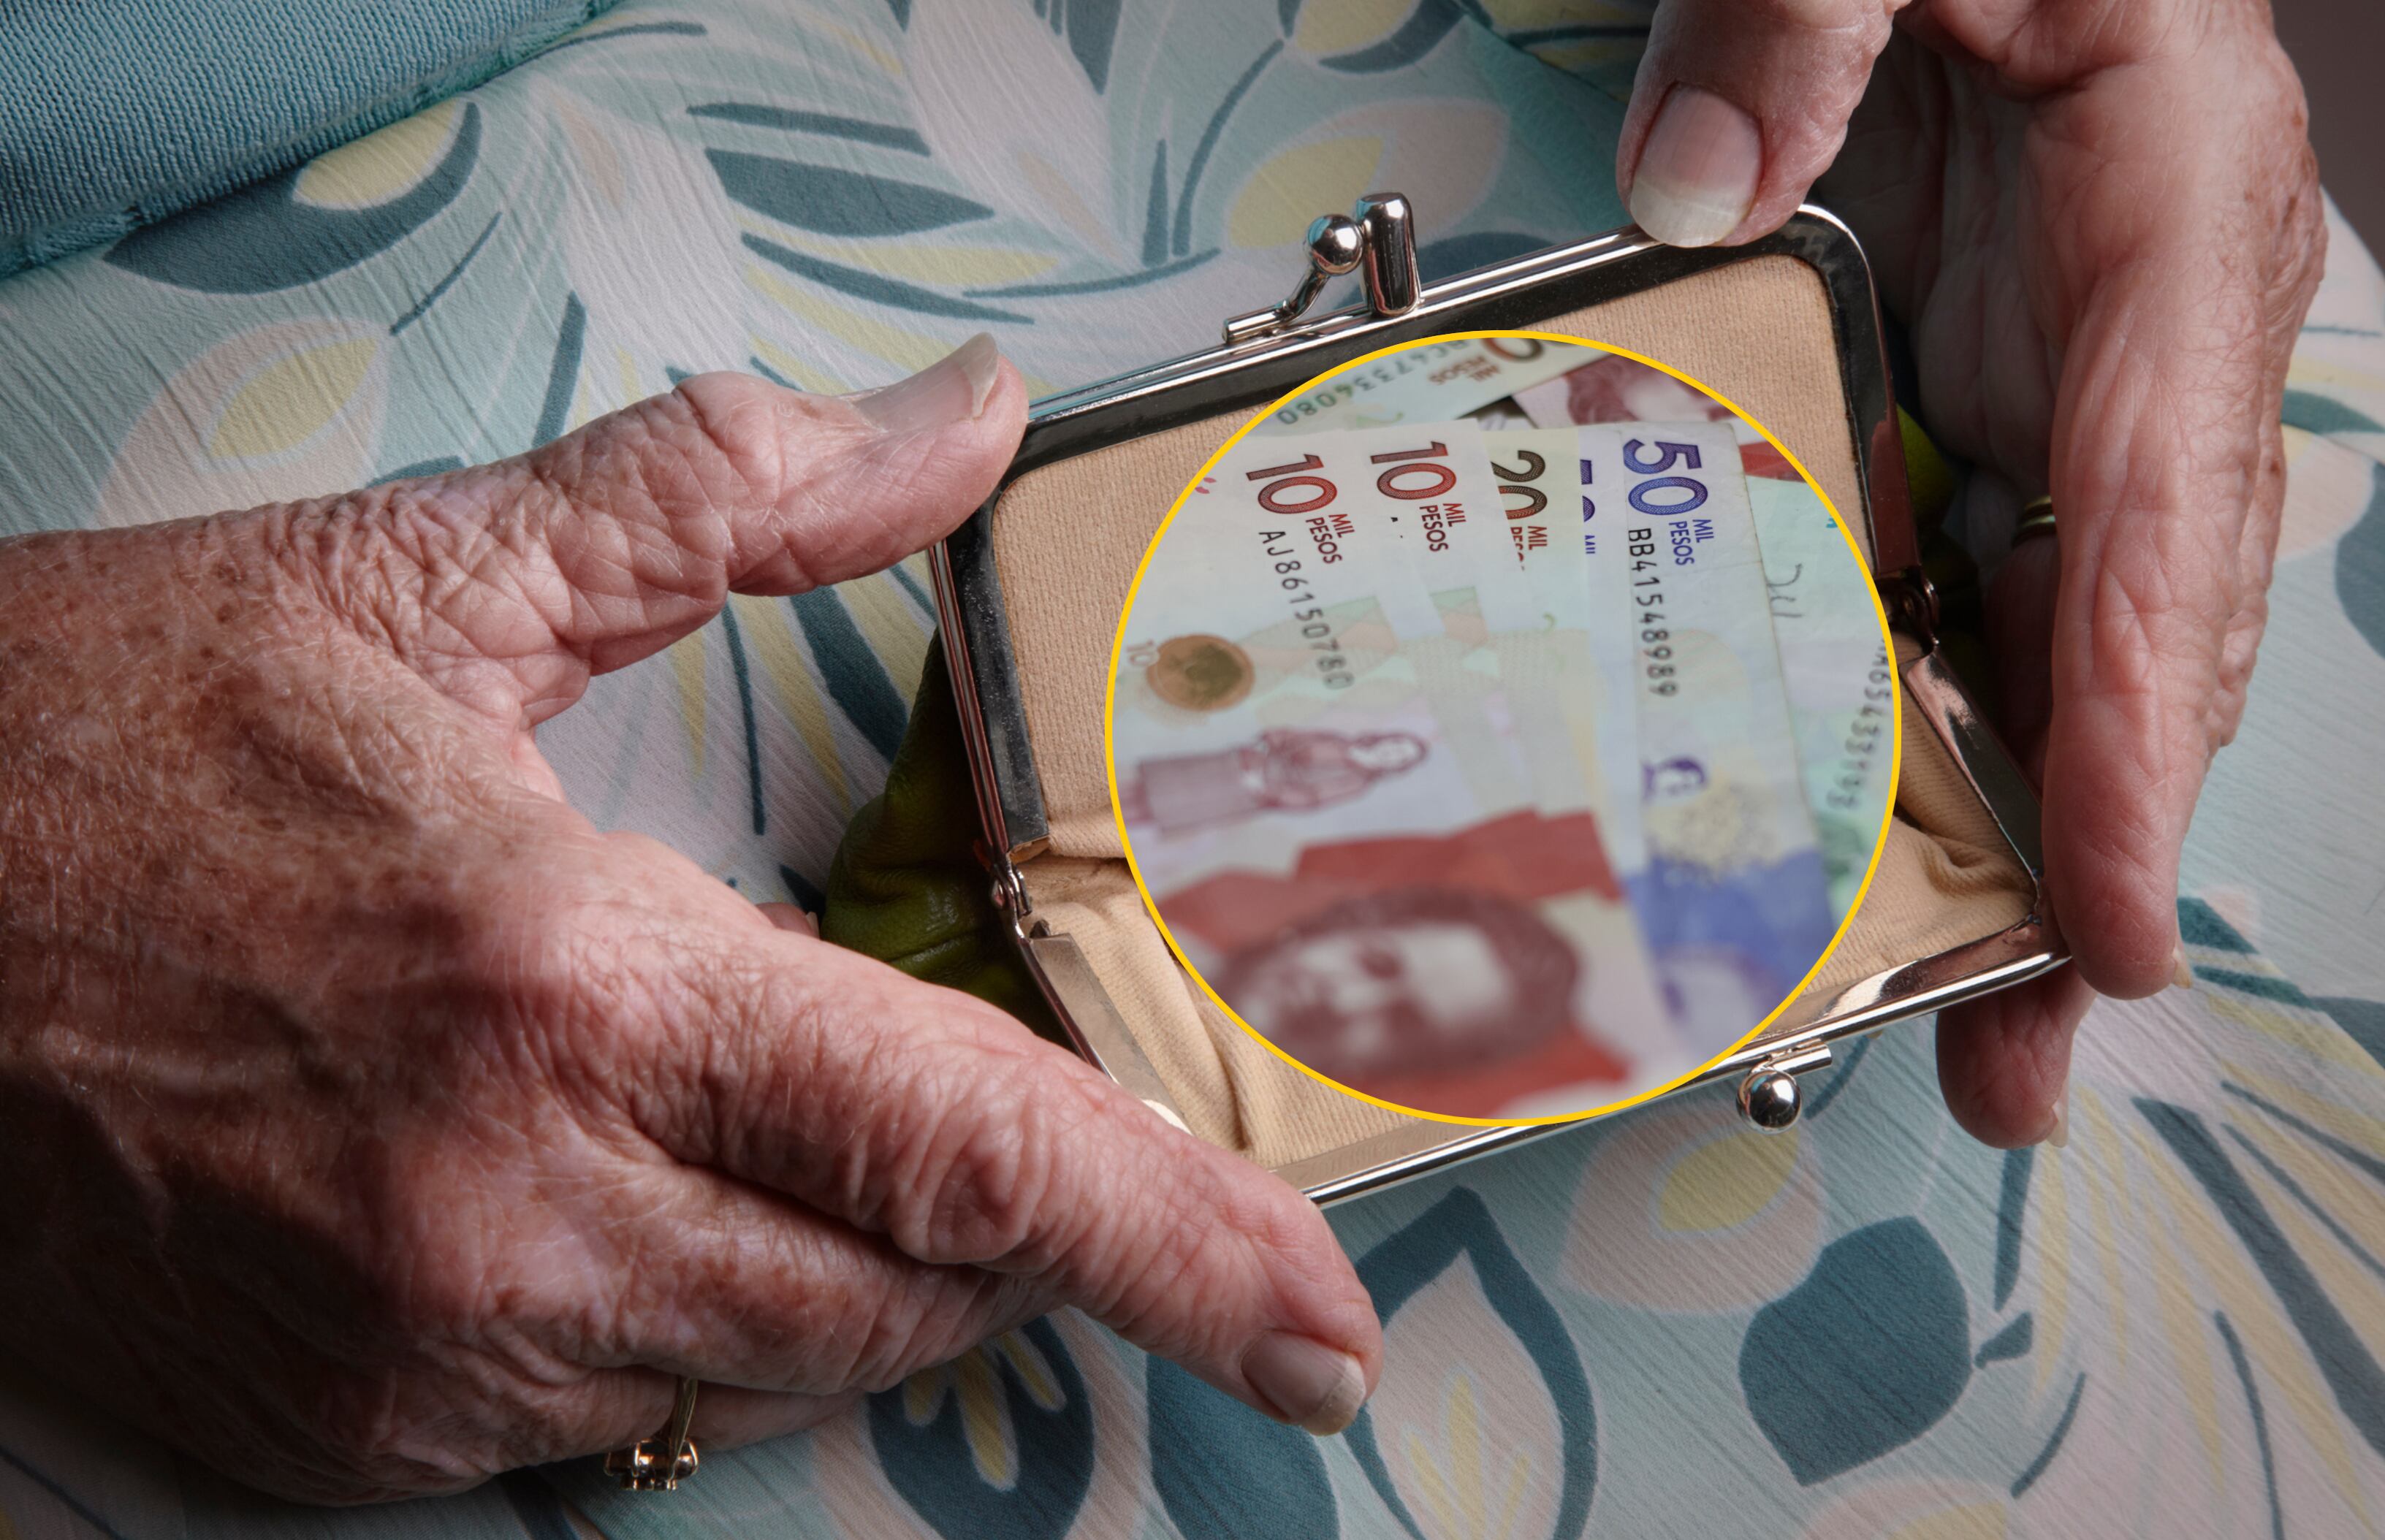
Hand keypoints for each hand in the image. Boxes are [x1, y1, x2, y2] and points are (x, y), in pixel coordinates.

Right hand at [0, 336, 1379, 1502]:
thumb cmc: (94, 740)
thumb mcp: (423, 581)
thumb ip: (731, 503)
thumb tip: (961, 422)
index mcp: (566, 990)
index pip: (964, 1150)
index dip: (1176, 1244)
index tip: (1318, 1321)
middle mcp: (508, 1212)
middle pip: (903, 1299)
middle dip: (1011, 1239)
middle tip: (1021, 1135)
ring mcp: (411, 1354)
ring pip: (767, 1375)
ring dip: (855, 1281)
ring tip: (823, 1146)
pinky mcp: (327, 1436)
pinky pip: (603, 1423)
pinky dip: (683, 1326)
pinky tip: (627, 1202)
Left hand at [1616, 0, 2324, 1146]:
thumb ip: (1806, 14)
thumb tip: (1691, 187)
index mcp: (2172, 221)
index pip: (2163, 525)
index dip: (2131, 747)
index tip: (2098, 927)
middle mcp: (2141, 339)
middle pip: (2134, 640)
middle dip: (2084, 862)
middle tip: (2010, 1062)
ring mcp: (2065, 383)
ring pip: (2059, 645)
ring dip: (2014, 836)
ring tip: (1957, 1022)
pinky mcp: (1984, 397)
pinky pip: (1975, 586)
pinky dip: (1933, 722)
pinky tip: (1864, 839)